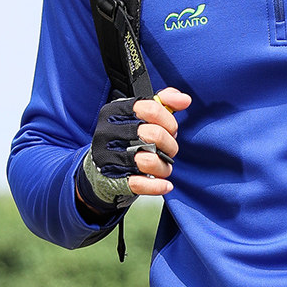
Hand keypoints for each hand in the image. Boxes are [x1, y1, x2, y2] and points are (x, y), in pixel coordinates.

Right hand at [76, 88, 191, 214]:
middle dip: (170, 144)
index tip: (171, 128)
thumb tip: (185, 100)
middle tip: (169, 149)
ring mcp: (108, 158)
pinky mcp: (112, 180)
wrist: (101, 169)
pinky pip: (140, 184)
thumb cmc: (127, 138)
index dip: (169, 120)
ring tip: (164, 166)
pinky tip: (166, 184)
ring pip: (149, 161)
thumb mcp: (141, 115)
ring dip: (164, 166)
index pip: (151, 109)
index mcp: (114, 112)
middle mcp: (108, 133)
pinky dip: (157, 186)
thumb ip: (164, 102)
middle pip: (154, 134)